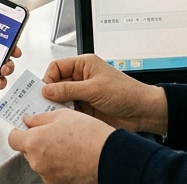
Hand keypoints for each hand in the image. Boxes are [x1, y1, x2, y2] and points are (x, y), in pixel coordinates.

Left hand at [7, 107, 114, 183]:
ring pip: (41, 162)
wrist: (110, 157)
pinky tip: (72, 157)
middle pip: (27, 151)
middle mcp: (37, 162)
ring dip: (48, 155)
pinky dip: (58, 166)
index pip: (13, 139)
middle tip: (54, 134)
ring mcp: (48, 175)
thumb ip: (40, 118)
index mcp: (34, 142)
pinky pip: (52, 173)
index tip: (26, 129)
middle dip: (37, 143)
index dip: (19, 132)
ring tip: (67, 145)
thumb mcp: (62, 115)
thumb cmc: (89, 135)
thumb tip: (28, 120)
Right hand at [39, 55, 167, 134]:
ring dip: (57, 106)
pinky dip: (65, 115)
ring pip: (61, 98)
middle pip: (56, 83)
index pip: (56, 67)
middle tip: (42, 104)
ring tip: (54, 114)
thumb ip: (68, 89)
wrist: (143, 112)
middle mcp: (82, 78)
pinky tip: (64, 120)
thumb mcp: (94, 89)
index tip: (44, 91)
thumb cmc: (126, 93)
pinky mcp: (86, 109)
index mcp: (84, 65)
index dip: (48, 78)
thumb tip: (46, 90)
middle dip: (50, 93)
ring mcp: (83, 94)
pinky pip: (69, 110)